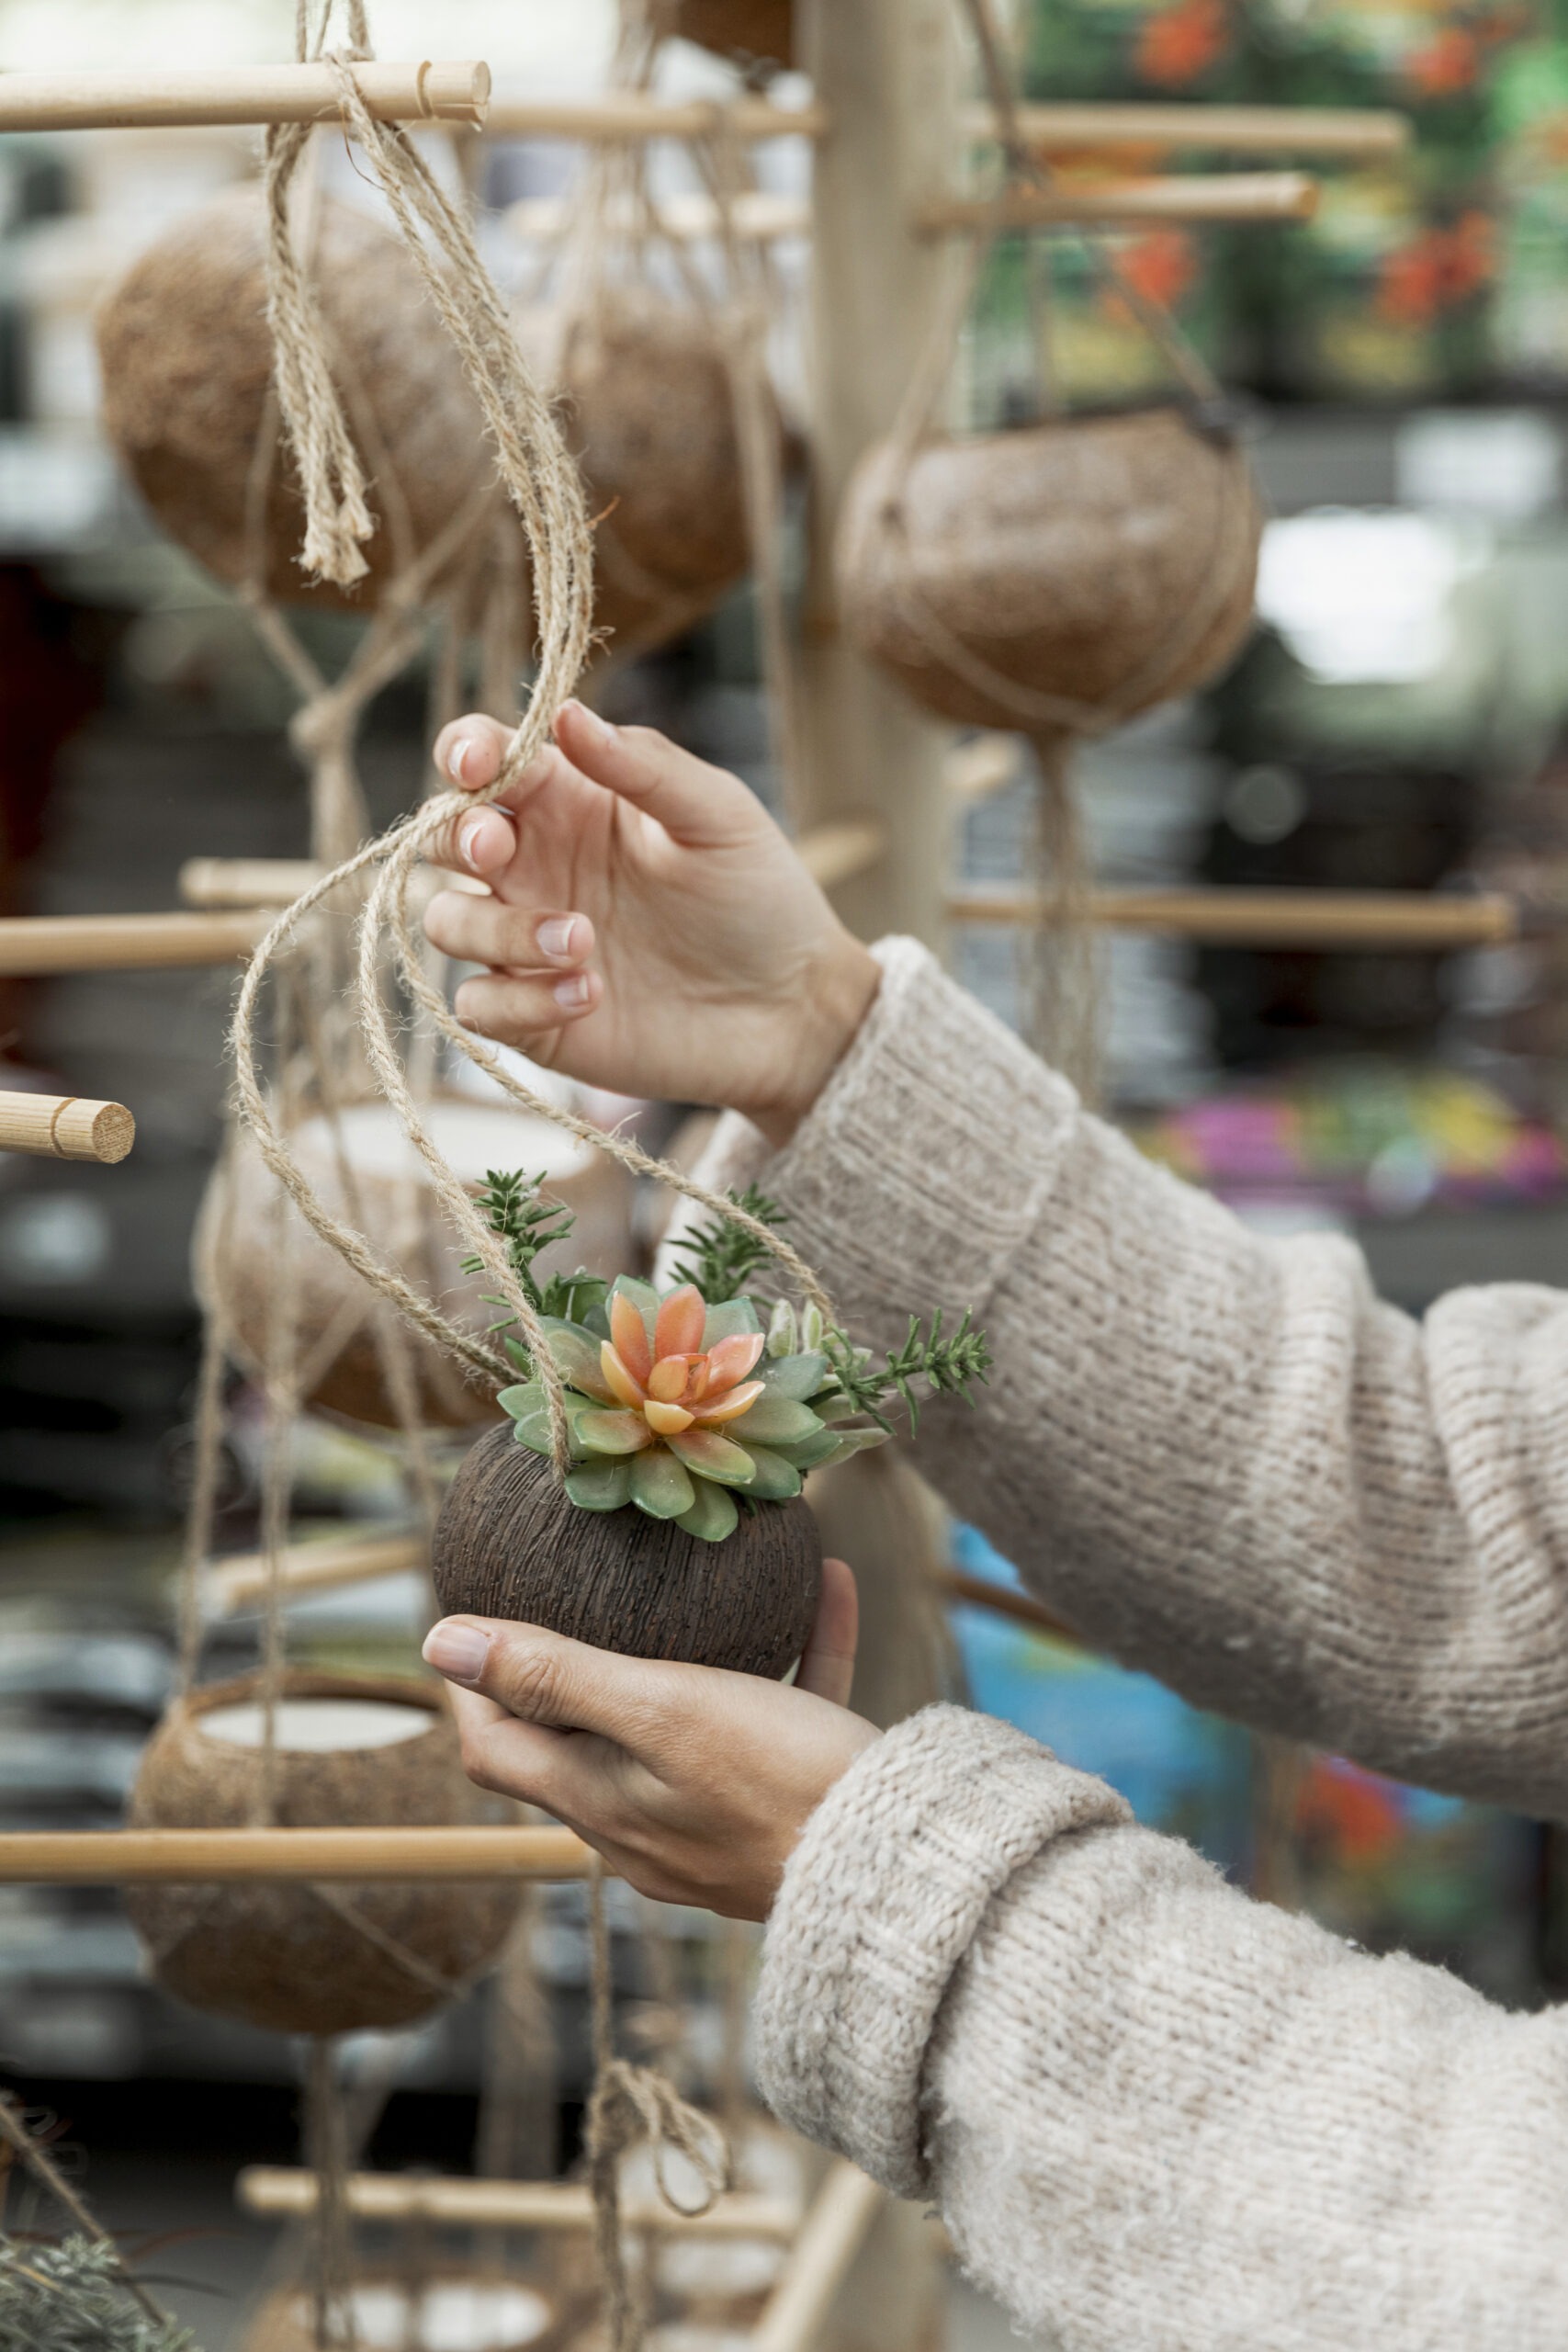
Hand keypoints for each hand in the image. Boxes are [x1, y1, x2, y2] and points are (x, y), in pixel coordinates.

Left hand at [421, 1557, 876, 1919]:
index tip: (475, 1615)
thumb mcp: (661, 1708)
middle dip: (566, 1669)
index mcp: (598, 1803)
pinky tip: (830, 1588)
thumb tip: (440, 1641)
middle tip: (577, 1590)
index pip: (494, 1749)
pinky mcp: (781, 1814)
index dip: (471, 1686)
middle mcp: (640, 1827)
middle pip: (574, 1741)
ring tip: (706, 1584)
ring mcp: (711, 1826)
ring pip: (678, 1727)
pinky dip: (789, 1660)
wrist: (901, 1868)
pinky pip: (774, 1718)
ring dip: (686, 1656)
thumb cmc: (776, 1783)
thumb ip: (556, 1673)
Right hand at [423, 702, 880, 1148]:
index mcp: (569, 803)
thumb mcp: (718, 817)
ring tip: (586, 942)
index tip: (478, 763)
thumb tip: (567, 713)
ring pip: (446, 921)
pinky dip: (518, 1001)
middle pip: (441, 838)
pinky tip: (589, 995)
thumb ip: (644, 765)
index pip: (484, 760)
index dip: (464, 752)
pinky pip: (476, 1005)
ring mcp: (526, 944)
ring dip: (499, 929)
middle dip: (454, 837)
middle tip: (500, 850)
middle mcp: (535, 867)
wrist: (792, 1010)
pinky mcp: (534, 1017)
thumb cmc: (759, 900)